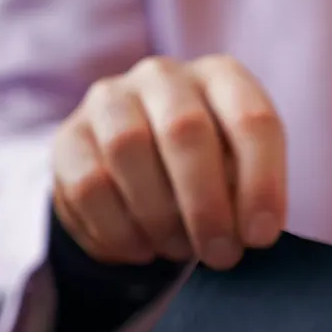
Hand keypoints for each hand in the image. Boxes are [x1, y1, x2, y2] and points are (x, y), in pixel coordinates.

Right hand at [54, 55, 286, 269]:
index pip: (252, 119)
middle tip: (220, 255)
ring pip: (128, 150)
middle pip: (186, 130)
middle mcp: (165, 76)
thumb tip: (253, 233)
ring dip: (161, 217)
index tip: (261, 237)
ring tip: (180, 248)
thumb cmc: (207, 173)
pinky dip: (121, 229)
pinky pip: (89, 184)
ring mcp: (110, 100)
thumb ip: (252, 196)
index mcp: (222, 77)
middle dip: (207, 205)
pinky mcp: (69, 136)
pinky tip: (143, 248)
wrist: (134, 174)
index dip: (262, 183)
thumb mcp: (240, 175)